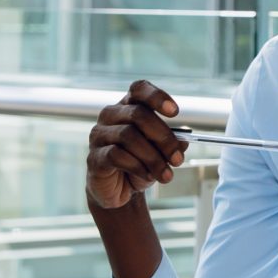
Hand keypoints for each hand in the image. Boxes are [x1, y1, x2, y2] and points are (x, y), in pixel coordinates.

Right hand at [85, 80, 187, 210]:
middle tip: (177, 159)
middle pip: (138, 114)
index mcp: (129, 106)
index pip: (139, 89)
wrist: (119, 188)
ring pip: (129, 136)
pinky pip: (116, 155)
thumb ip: (173, 143)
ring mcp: (99, 135)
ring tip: (165, 175)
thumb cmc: (140, 162)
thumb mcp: (161, 152)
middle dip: (163, 138)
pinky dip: (137, 166)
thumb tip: (183, 141)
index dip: (157, 96)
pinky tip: (147, 175)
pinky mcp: (94, 157)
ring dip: (153, 158)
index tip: (175, 112)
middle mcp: (111, 115)